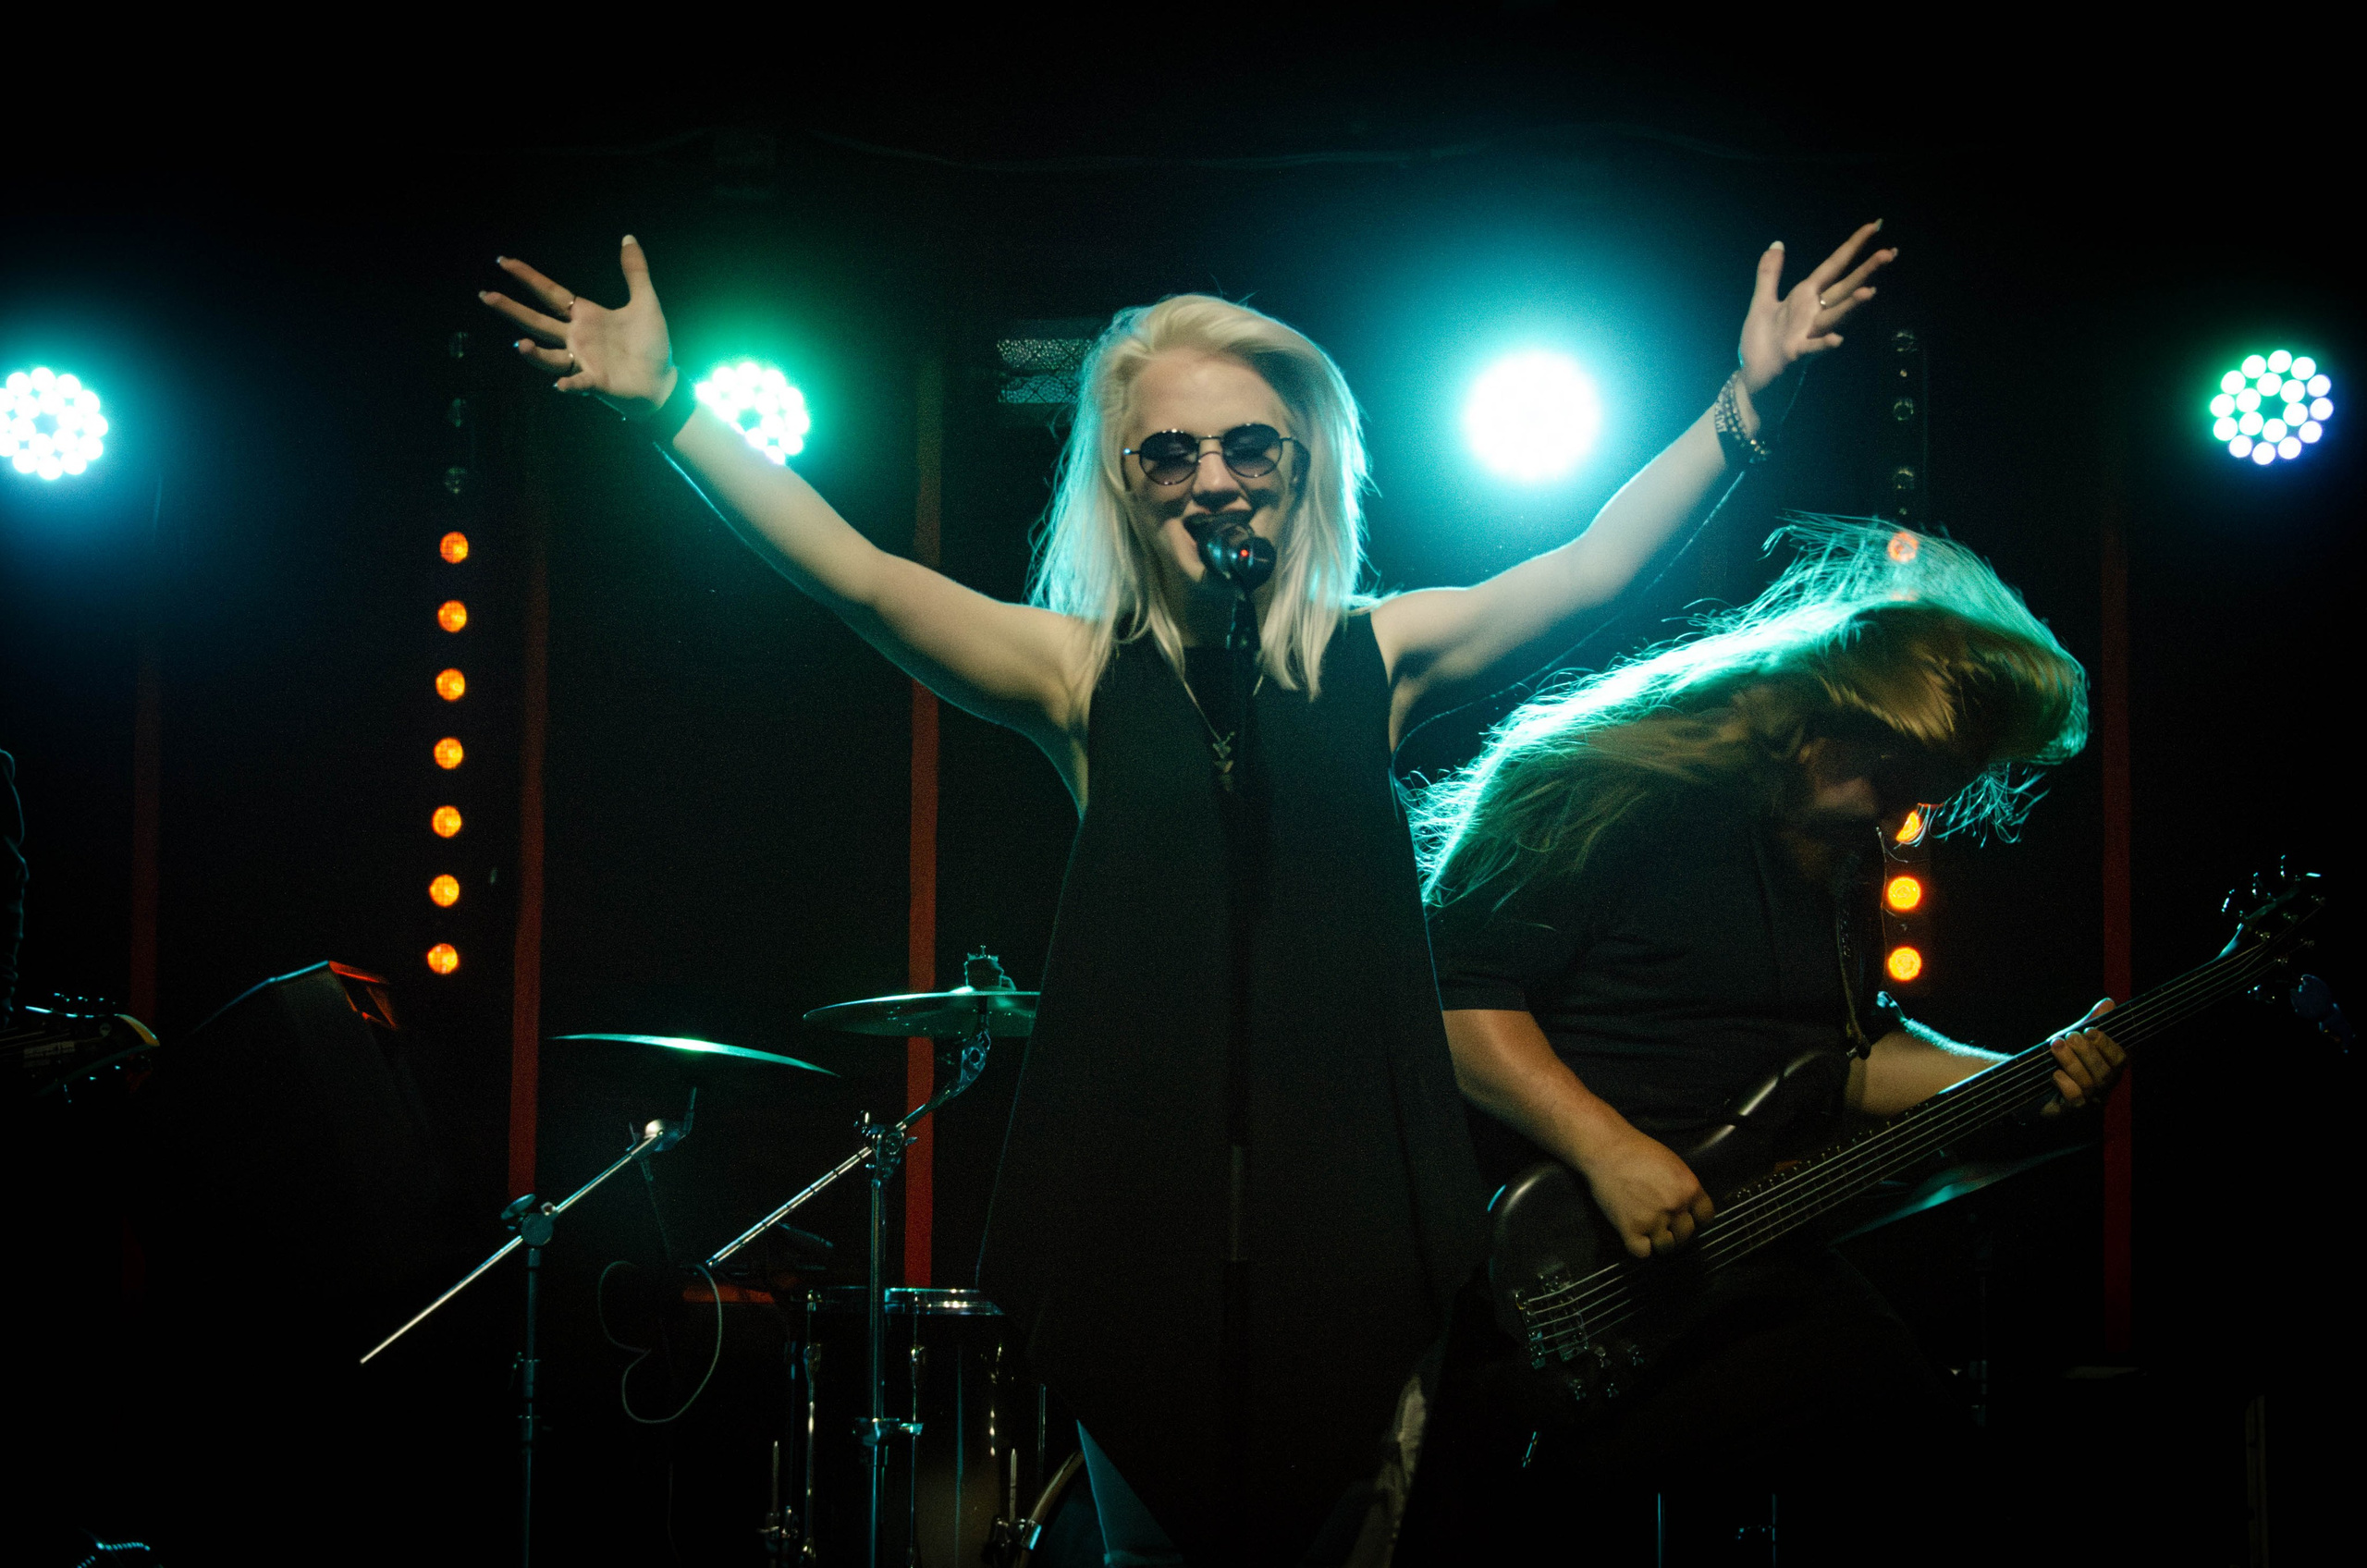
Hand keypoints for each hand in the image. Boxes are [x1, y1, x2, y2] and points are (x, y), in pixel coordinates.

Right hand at [479, 237, 678, 415]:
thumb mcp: (646, 302)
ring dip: (534, 354)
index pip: (549, 293)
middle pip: (538, 321)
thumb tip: (629, 238)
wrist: (663, 382)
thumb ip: (635, 272)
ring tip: (521, 344)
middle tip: (486, 296)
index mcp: (585, 316)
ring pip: (550, 356)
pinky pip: (578, 383)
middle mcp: (577, 338)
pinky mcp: (596, 382)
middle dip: (512, 309)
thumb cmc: (651, 344)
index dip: (527, 277)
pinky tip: (560, 384)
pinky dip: (569, 384)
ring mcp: (583, 362)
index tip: (503, 261)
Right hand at [1578, 1127, 1716, 1258]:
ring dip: (1659, 1241)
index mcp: (1689, 1188)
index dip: (1695, 1218)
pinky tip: (1634, 1234)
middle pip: (1686, 1234)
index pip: (1706, 1217)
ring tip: (1648, 1230)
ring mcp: (1653, 1220)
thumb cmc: (1637, 1150)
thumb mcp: (1672, 1163)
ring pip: (1666, 1247)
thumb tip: (1686, 1206)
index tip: (1685, 1217)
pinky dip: (1639, 1247)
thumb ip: (1682, 1187)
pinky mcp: (1630, 1229)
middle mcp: (1675, 1207)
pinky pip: (1643, 1253)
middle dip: (1676, 1230)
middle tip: (1662, 1221)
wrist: (1606, 1149)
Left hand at [1736, 221, 1897, 396]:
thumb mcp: (1761, 303)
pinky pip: (1813, 349)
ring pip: (1834, 317)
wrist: (1752, 379)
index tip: (1874, 225)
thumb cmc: (1760, 344)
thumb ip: (1769, 274)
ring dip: (1850, 306)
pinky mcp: (1795, 356)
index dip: (1852, 246)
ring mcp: (1807, 335)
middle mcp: (1812, 314)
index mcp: (1804, 298)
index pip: (1833, 267)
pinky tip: (1837, 340)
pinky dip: (1824, 345)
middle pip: (1843, 289)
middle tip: (1890, 253)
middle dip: (1866, 272)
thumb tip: (1777, 243)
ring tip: (1870, 292)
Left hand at [2043, 998, 2125, 1112]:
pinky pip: (2075, 1098)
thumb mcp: (2075, 1038)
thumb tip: (2108, 1003)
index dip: (2108, 1045)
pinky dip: (2065, 1083)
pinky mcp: (2071, 1110)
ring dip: (2071, 1062)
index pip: (2121, 1059)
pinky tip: (2054, 1073)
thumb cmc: (2060, 1059)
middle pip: (2105, 1072)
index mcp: (2110, 1068)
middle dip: (2086, 1051)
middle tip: (2070, 1036)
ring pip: (2089, 1083)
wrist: (2031, 1083)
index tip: (2090, 1030)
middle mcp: (2104, 1087)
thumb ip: (2091, 1022)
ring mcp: (2089, 1100)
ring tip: (2056, 1045)